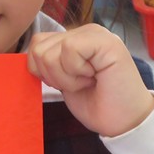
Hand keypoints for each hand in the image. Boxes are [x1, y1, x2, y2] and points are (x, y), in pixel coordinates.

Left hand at [27, 24, 153, 136]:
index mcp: (74, 39)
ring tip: (88, 81)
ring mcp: (96, 34)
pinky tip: (94, 77)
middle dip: (54, 76)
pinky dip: (75, 73)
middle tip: (81, 84)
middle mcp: (85, 31)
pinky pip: (69, 50)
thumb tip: (28, 57)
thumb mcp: (63, 81)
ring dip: (66, 77)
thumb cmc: (97, 104)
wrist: (125, 122)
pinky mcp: (105, 41)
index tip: (68, 84)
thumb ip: (49, 64)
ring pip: (50, 52)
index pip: (37, 44)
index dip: (43, 72)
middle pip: (39, 48)